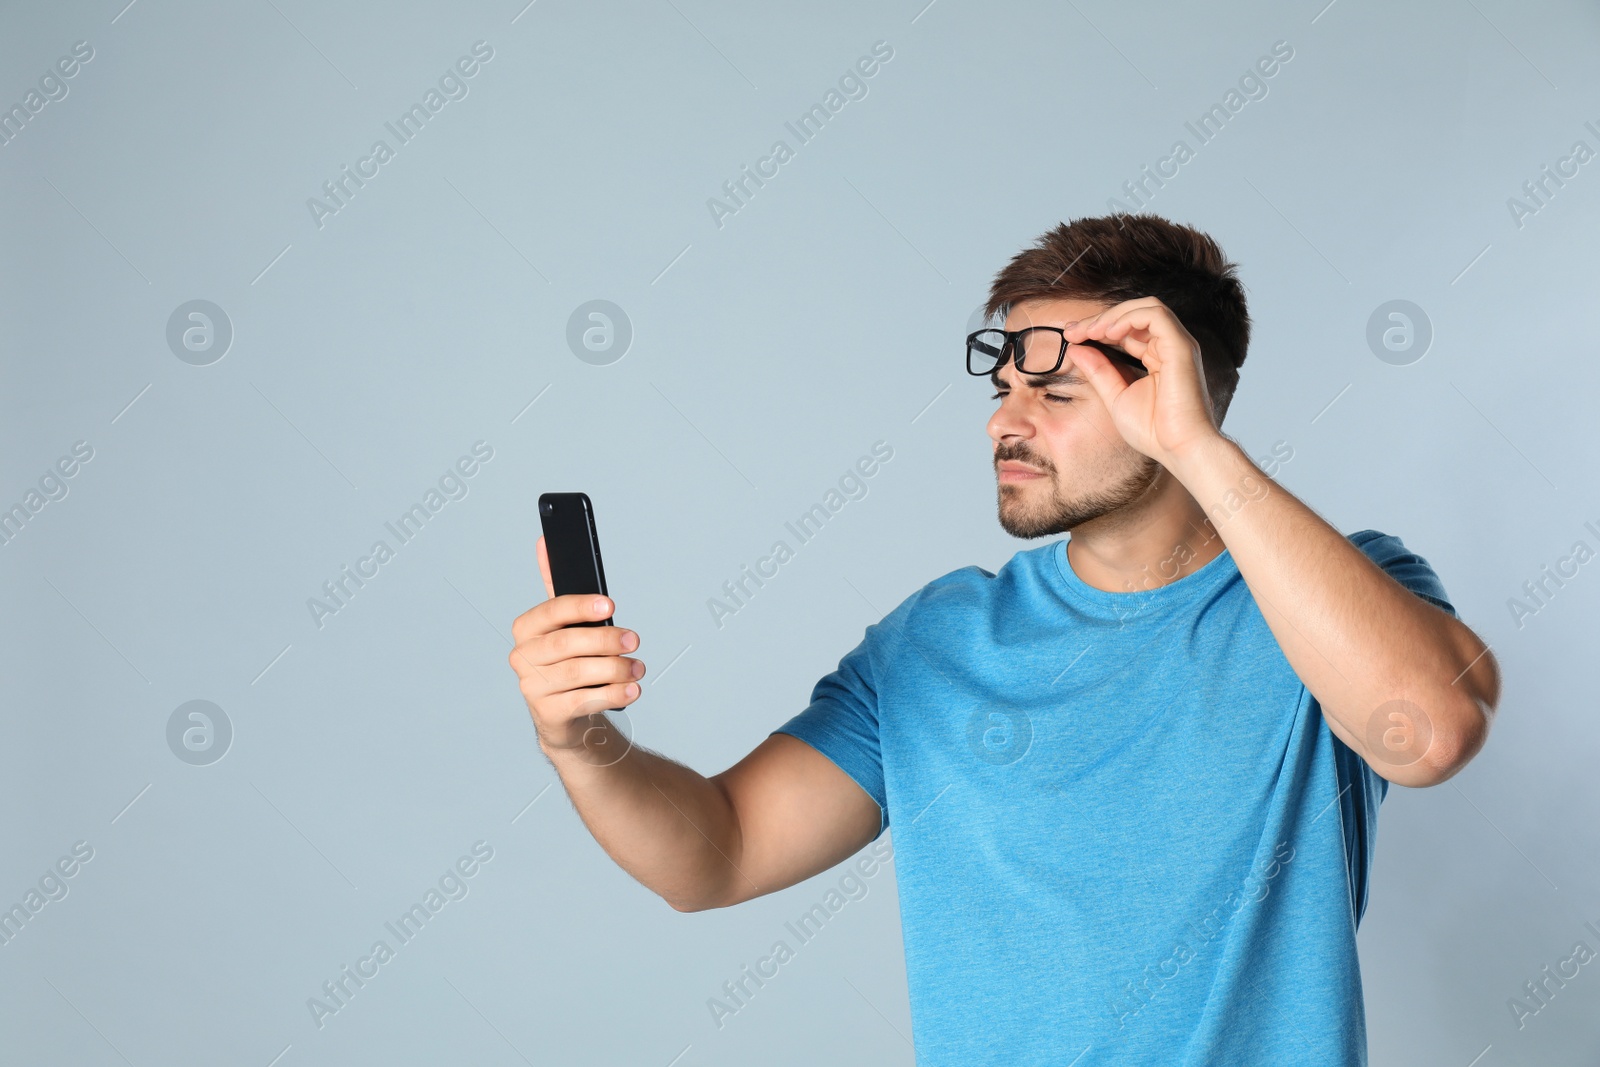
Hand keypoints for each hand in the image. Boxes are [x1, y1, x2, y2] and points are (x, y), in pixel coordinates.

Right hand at [508, 535, 644, 757]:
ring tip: (638, 668)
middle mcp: (523, 656)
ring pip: (578, 672)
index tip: (610, 605)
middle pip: (567, 644)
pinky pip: (583, 700)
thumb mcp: (564, 623)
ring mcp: (532, 687)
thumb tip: (547, 541)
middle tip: (634, 640)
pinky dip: (612, 694)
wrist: (565, 714)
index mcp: (526, 628)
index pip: (551, 611)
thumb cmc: (569, 660)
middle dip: (606, 640)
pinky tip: (631, 690)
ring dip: (616, 668)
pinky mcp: (547, 713)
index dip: (580, 606)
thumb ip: (557, 586)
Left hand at [1064, 297, 1221, 465]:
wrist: (1179, 449)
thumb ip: (1098, 371)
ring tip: (1090, 331)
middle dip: (1100, 319)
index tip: (1071, 336)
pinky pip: (1156, 315)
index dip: (1097, 328)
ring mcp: (1177, 345)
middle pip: (1134, 315)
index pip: (1126, 331)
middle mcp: (1168, 347)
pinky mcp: (1181, 347)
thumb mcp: (1115, 396)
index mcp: (1156, 357)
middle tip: (1072, 331)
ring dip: (1113, 315)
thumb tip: (1076, 349)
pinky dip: (1129, 318)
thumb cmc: (1153, 431)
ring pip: (1146, 307)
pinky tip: (1108, 332)